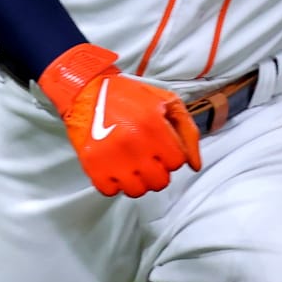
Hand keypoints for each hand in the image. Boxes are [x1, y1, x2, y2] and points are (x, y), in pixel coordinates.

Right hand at [38, 43, 201, 196]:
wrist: (87, 91)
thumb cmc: (130, 96)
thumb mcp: (166, 102)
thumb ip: (187, 132)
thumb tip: (195, 166)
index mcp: (153, 125)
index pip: (177, 162)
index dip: (172, 155)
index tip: (162, 146)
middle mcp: (133, 144)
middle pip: (159, 181)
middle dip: (158, 170)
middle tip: (148, 156)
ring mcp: (111, 158)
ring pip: (137, 191)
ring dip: (137, 179)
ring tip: (132, 162)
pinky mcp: (92, 166)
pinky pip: (111, 191)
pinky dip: (114, 182)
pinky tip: (115, 165)